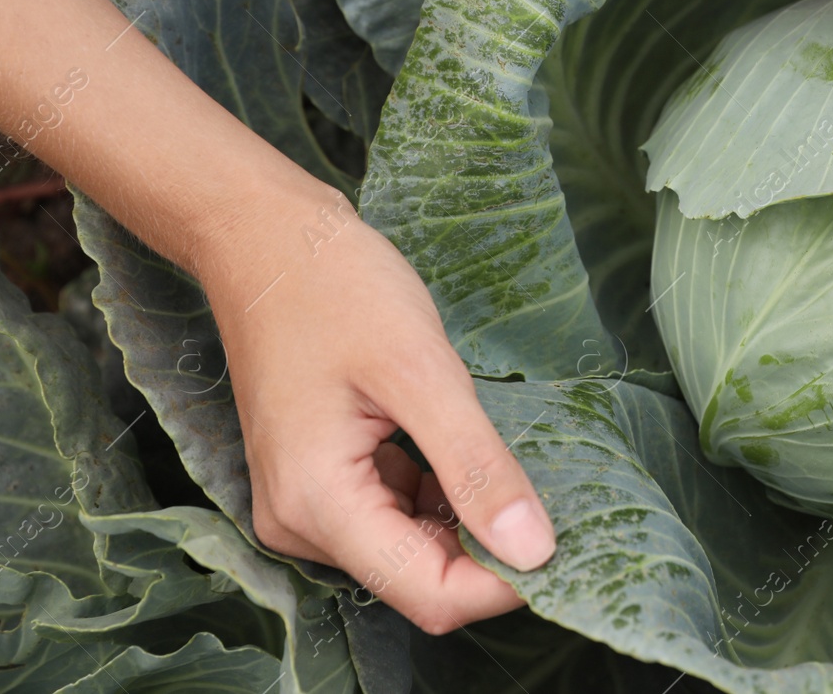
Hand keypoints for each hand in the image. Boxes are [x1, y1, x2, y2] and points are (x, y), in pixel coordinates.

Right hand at [200, 183, 553, 634]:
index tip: (566, 542)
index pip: (427, 593)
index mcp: (317, 504)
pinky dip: (439, 498)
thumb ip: (476, 465)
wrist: (266, 239)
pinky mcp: (319, 482)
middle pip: (419, 579)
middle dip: (489, 551)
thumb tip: (534, 550)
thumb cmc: (338, 288)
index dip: (501, 582)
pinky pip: (393, 516)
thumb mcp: (422, 371)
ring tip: (507, 462)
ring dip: (467, 522)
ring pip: (411, 550)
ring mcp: (305, 505)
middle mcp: (300, 523)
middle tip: (549, 493)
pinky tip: (464, 453)